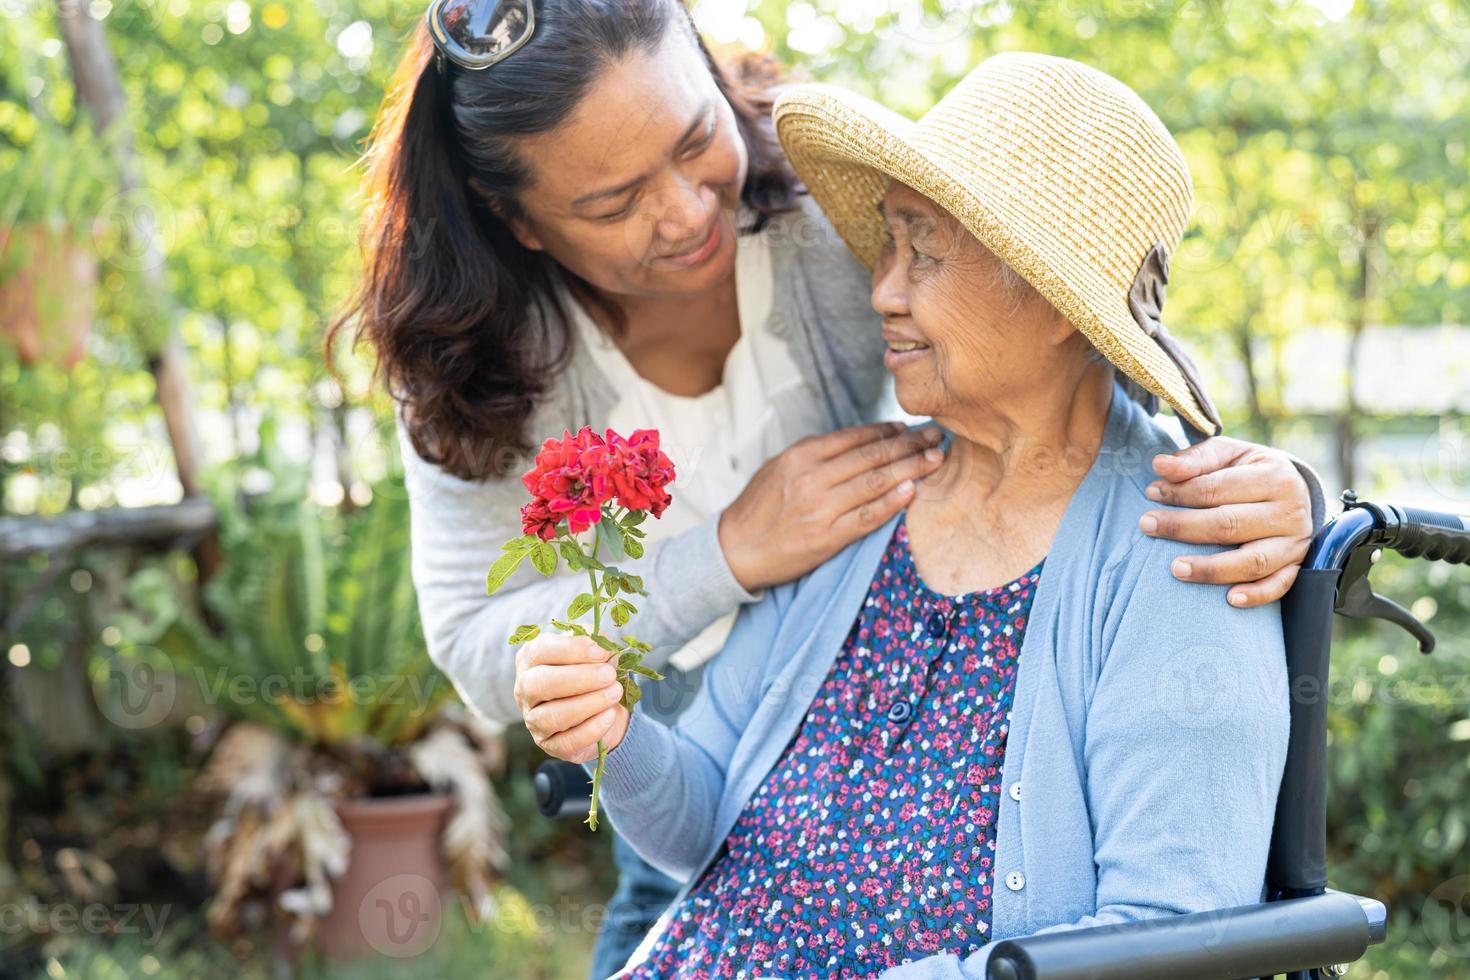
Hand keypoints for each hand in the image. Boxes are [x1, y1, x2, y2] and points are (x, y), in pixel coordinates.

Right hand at [514, 634, 628, 763]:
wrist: (604, 708)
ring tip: (615, 693)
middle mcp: (525, 689)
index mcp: (531, 658)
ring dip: (587, 704)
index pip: (541, 650)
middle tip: (609, 675)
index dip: (572, 650)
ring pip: (551, 716)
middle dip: (578, 679)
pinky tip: (610, 716)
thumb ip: (598, 643)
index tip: (601, 652)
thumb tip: (603, 648)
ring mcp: (534, 720)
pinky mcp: (550, 745)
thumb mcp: (596, 651)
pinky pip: (566, 742)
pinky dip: (591, 729)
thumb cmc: (594, 672)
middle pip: (539, 684)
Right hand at [719, 422, 945, 591]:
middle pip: (872, 456)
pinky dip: (892, 502)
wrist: (735, 549)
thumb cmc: (759, 508)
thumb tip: (859, 443)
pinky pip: (868, 517)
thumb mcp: (780, 468)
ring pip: (876, 482)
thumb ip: (816, 455)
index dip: (888, 431)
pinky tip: (913, 490)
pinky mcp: (828, 537)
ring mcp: (821, 508)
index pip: (856, 437)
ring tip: (936, 459)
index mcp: (801, 456)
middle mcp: (812, 477)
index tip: (910, 429)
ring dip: (911, 468)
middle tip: (937, 437)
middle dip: (910, 444)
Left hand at [1139, 436, 1313, 607]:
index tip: (1151, 493)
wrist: (1290, 490)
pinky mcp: (1296, 566)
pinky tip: (1229, 599)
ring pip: (1252, 561)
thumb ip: (1195, 458)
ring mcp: (1295, 542)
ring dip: (1212, 569)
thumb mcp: (1227, 454)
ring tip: (1175, 568)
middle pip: (1230, 525)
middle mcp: (1290, 510)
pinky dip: (1256, 595)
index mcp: (1276, 476)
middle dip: (1183, 527)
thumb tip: (1160, 465)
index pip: (1218, 488)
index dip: (1181, 492)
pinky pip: (1279, 586)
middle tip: (1146, 525)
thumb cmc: (1248, 471)